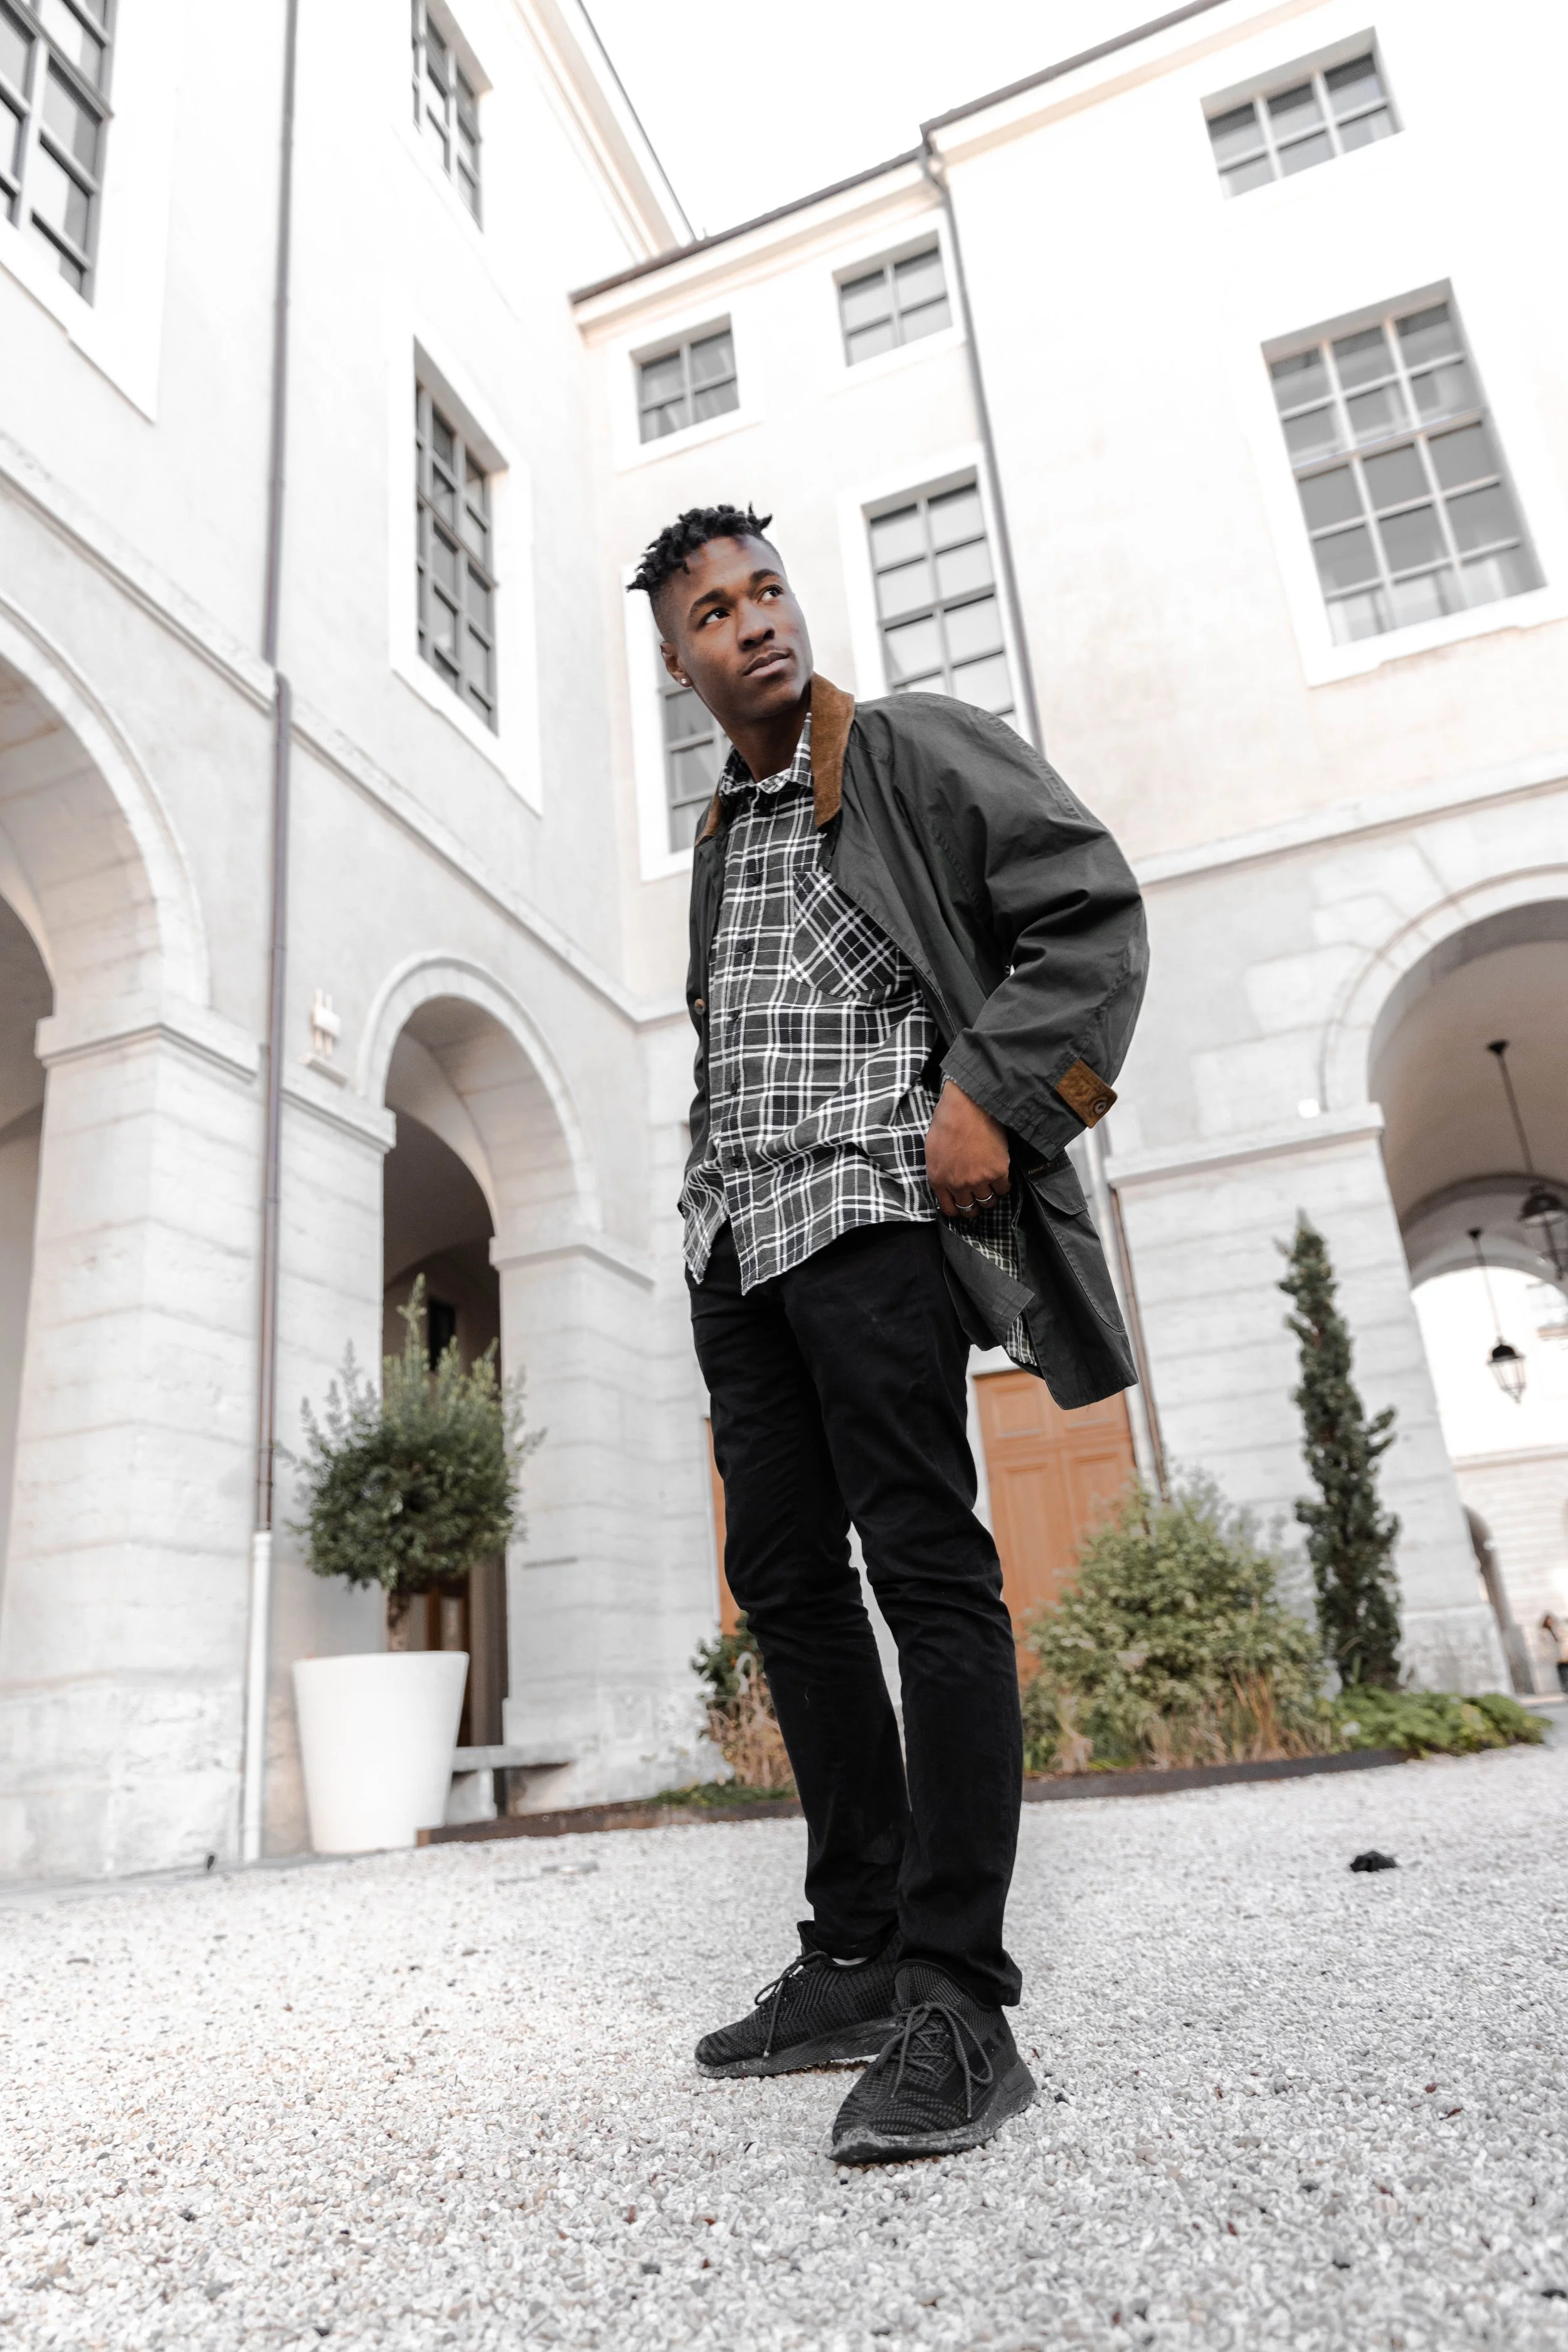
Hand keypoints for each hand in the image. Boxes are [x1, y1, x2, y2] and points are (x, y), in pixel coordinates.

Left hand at [924, 1082, 1010, 1218]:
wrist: (968, 1106)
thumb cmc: (947, 1121)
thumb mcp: (933, 1150)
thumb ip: (940, 1171)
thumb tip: (948, 1183)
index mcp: (938, 1179)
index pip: (950, 1209)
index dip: (958, 1209)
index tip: (964, 1204)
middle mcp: (958, 1184)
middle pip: (970, 1209)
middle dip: (975, 1205)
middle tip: (980, 1196)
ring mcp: (978, 1180)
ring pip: (989, 1201)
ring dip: (990, 1195)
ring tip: (991, 1183)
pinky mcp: (998, 1172)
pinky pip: (1004, 1189)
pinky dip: (1003, 1184)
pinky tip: (1001, 1174)